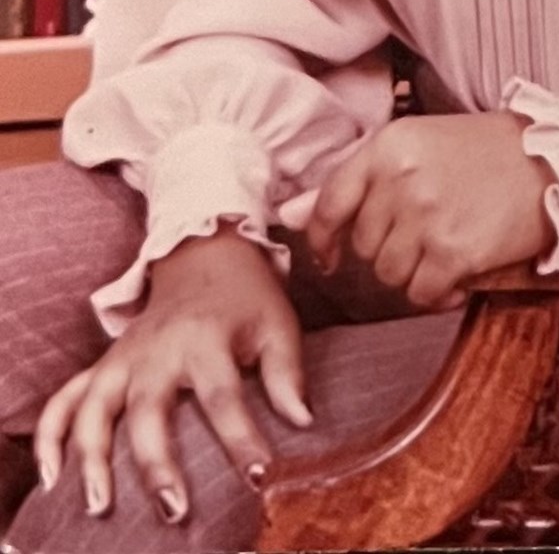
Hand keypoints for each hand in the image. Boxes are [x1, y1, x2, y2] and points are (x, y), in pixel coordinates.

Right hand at [34, 225, 309, 526]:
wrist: (203, 253)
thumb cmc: (246, 298)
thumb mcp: (277, 322)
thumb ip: (287, 372)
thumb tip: (303, 423)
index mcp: (205, 338)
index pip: (223, 395)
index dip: (241, 437)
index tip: (258, 476)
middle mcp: (157, 350)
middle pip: (150, 409)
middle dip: (158, 463)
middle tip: (174, 509)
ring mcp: (123, 358)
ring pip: (96, 408)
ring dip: (92, 457)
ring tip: (100, 505)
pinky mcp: (103, 365)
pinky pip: (65, 400)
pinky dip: (51, 436)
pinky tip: (53, 478)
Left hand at [304, 110, 553, 307]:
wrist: (556, 160)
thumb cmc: (486, 151)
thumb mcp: (419, 145)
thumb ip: (355, 180)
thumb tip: (286, 215)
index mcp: (389, 145)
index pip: (329, 202)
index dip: (323, 237)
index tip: (330, 254)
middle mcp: (402, 179)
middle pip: (364, 244)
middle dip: (388, 247)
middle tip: (427, 232)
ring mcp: (427, 216)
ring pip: (389, 274)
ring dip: (414, 271)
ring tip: (446, 247)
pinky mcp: (454, 252)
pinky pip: (421, 293)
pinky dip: (437, 292)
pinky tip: (458, 273)